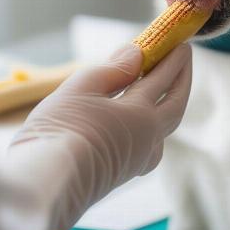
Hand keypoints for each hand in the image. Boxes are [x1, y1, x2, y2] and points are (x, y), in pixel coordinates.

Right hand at [6, 43, 191, 229]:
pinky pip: (150, 146)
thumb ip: (113, 69)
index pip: (162, 78)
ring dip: (170, 105)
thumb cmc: (60, 130)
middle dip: (182, 80)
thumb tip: (137, 54)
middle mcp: (147, 138)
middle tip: (185, 60)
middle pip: (175, 105)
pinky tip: (141, 126)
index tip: (182, 42)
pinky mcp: (121, 174)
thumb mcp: (82, 87)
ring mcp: (136, 160)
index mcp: (140, 114)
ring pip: (165, 130)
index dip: (172, 58)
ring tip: (166, 90)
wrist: (45, 187)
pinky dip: (153, 127)